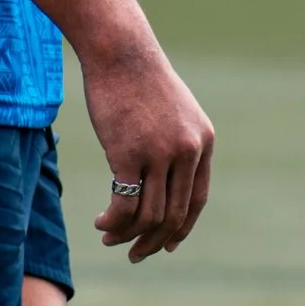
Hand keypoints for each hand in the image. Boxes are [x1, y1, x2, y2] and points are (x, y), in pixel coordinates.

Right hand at [81, 32, 213, 261]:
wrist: (120, 52)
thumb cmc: (139, 80)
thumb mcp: (173, 112)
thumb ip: (177, 144)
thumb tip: (166, 181)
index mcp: (203, 142)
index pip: (197, 200)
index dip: (182, 228)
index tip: (167, 246)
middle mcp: (187, 151)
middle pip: (174, 215)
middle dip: (154, 242)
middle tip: (134, 253)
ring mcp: (159, 153)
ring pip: (149, 215)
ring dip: (127, 234)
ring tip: (108, 236)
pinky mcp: (128, 154)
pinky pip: (124, 204)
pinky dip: (113, 221)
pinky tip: (101, 221)